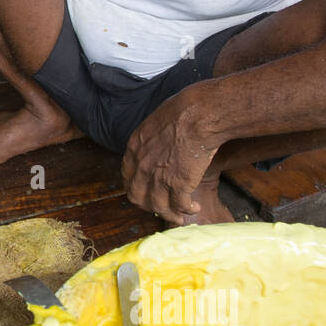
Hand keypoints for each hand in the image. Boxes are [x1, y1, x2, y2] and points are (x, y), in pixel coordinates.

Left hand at [119, 90, 219, 224]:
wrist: (198, 115)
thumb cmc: (184, 110)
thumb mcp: (156, 121)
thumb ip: (153, 136)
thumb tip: (161, 140)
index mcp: (134, 148)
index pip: (127, 177)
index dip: (137, 187)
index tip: (146, 191)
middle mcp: (142, 165)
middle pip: (137, 196)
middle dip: (148, 205)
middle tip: (161, 207)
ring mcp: (158, 177)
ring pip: (157, 206)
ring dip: (169, 214)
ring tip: (180, 215)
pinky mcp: (178, 184)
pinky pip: (179, 206)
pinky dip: (187, 210)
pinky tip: (194, 208)